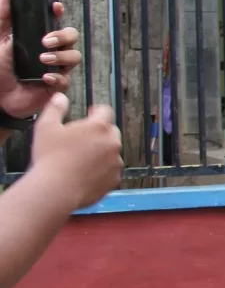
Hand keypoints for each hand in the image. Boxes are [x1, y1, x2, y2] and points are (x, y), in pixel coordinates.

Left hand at [0, 0, 81, 115]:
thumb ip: (4, 19)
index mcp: (39, 39)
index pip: (55, 22)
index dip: (58, 14)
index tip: (55, 7)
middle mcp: (52, 51)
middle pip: (72, 37)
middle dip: (63, 36)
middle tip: (46, 41)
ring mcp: (57, 69)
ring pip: (74, 57)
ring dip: (61, 56)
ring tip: (42, 59)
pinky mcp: (57, 87)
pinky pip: (66, 80)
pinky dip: (56, 77)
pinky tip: (44, 77)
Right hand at [28, 94, 120, 208]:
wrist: (56, 190)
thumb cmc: (49, 158)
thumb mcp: (46, 127)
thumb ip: (55, 108)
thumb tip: (60, 97)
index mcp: (99, 127)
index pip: (106, 110)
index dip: (97, 111)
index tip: (90, 114)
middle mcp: (112, 143)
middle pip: (111, 131)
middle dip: (100, 133)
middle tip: (82, 140)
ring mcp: (116, 162)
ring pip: (112, 152)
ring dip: (101, 152)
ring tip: (80, 159)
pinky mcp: (114, 179)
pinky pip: (111, 170)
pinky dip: (102, 170)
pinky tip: (85, 173)